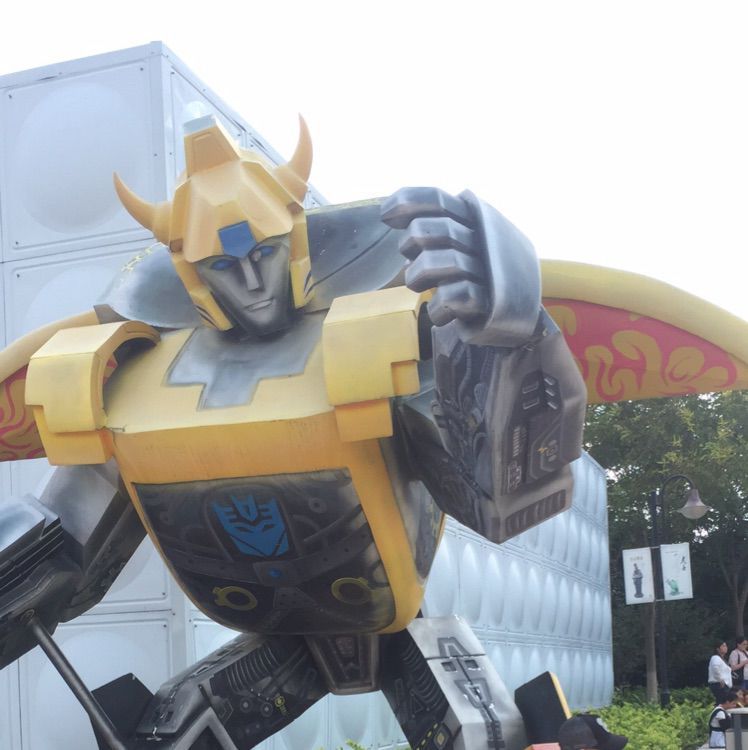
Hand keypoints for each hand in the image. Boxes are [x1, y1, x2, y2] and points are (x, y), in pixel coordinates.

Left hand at [380, 187, 488, 326]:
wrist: (519, 318)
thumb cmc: (479, 277)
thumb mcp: (460, 244)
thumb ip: (433, 228)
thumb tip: (390, 213)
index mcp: (475, 219)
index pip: (438, 199)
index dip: (409, 201)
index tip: (386, 217)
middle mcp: (484, 239)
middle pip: (436, 229)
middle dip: (413, 243)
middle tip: (411, 257)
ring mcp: (489, 270)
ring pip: (446, 261)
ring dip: (419, 275)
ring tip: (418, 284)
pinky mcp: (491, 302)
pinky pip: (457, 295)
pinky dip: (440, 308)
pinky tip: (441, 311)